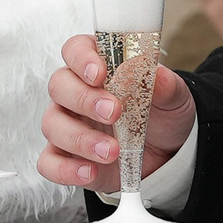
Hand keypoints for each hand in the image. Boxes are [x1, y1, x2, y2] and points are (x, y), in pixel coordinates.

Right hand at [37, 34, 195, 190]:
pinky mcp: (67, 157)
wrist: (167, 153)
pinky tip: (90, 172)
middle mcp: (76, 93)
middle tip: (113, 112)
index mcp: (97, 68)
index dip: (82, 59)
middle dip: (84, 99)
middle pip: (59, 85)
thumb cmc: (162, 115)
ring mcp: (67, 125)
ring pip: (53, 124)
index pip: (76, 50)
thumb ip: (165, 85)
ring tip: (112, 151)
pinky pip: (50, 163)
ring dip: (80, 138)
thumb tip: (156, 74)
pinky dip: (66, 169)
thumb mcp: (173, 97)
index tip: (100, 73)